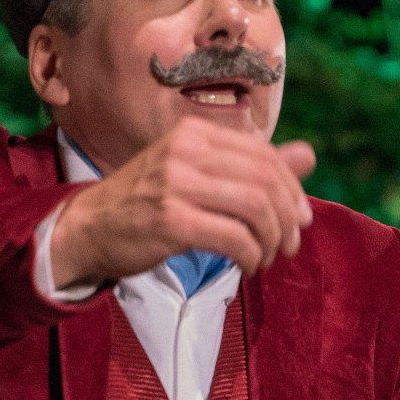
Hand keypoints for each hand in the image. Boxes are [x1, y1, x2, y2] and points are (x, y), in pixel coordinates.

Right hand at [49, 119, 315, 285]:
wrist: (90, 228)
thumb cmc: (149, 201)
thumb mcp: (198, 173)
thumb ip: (253, 166)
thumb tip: (309, 155)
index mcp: (195, 133)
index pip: (264, 154)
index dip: (292, 189)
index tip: (300, 220)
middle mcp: (185, 151)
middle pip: (265, 181)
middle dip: (288, 219)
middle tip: (289, 245)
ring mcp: (175, 184)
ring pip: (254, 208)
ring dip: (271, 240)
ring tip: (267, 258)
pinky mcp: (170, 220)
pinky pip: (234, 238)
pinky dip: (251, 256)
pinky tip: (247, 266)